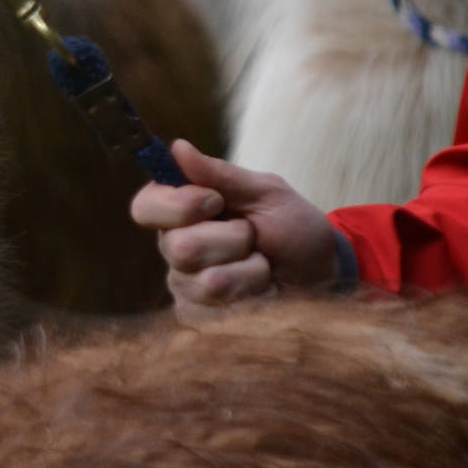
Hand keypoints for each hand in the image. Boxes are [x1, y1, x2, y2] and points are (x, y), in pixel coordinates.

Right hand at [130, 140, 338, 323]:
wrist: (323, 276)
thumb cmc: (294, 229)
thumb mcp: (266, 193)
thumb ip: (221, 175)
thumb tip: (177, 148)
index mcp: (182, 211)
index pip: (145, 207)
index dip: (178, 205)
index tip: (215, 202)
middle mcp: (175, 249)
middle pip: (180, 248)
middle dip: (232, 240)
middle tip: (254, 237)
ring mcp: (186, 287)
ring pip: (207, 282)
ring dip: (250, 271)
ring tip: (263, 266)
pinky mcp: (202, 319)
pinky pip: (220, 313)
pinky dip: (254, 296)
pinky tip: (261, 292)